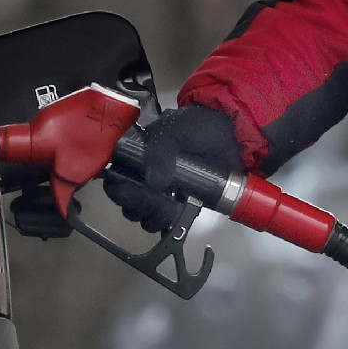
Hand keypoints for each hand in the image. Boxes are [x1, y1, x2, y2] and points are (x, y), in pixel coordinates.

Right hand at [101, 103, 243, 233]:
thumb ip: (162, 150)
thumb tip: (153, 183)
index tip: (128, 189)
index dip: (117, 186)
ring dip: (150, 215)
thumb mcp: (178, 129)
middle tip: (153, 197)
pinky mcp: (178, 203)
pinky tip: (177, 211)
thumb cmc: (201, 127)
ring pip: (140, 214)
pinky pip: (162, 221)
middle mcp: (143, 175)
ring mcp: (160, 191)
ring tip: (168, 205)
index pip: (114, 176)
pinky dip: (165, 221)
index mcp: (137, 154)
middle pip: (125, 200)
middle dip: (135, 203)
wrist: (233, 136)